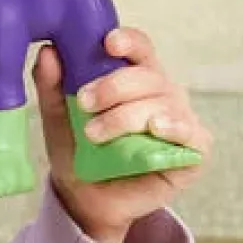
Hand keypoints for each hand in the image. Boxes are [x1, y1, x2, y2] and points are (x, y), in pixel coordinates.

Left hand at [35, 27, 210, 242]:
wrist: (85, 200)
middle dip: (114, 86)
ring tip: (95, 135)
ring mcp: (181, 120)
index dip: (129, 42)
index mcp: (134, 79)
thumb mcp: (57, 118)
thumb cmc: (77, 152)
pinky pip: (191, 133)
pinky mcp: (194, 150)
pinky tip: (157, 128)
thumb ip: (53, 86)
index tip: (108, 43)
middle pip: (148, 76)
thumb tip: (48, 52)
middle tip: (84, 104)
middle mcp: (162, 94)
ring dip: (127, 116)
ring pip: (163, 104)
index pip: (139, 50)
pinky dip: (174, 128)